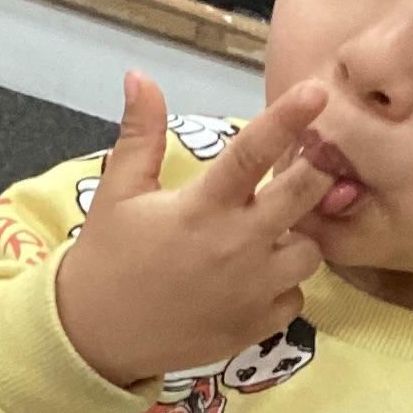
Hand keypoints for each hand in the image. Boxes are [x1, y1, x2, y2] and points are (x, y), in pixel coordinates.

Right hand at [55, 71, 336, 388]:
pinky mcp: (257, 326)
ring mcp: (251, 290)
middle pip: (304, 197)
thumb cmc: (108, 255)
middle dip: (317, 172)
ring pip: (311, 251)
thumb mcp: (118, 191)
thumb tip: (140, 76)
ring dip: (300, 235)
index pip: (252, 153)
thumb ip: (139, 134)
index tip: (317, 92)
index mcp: (201, 207)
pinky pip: (297, 296)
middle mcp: (235, 246)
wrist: (95, 336)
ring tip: (272, 230)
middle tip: (312, 163)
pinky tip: (258, 277)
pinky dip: (285, 284)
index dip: (288, 119)